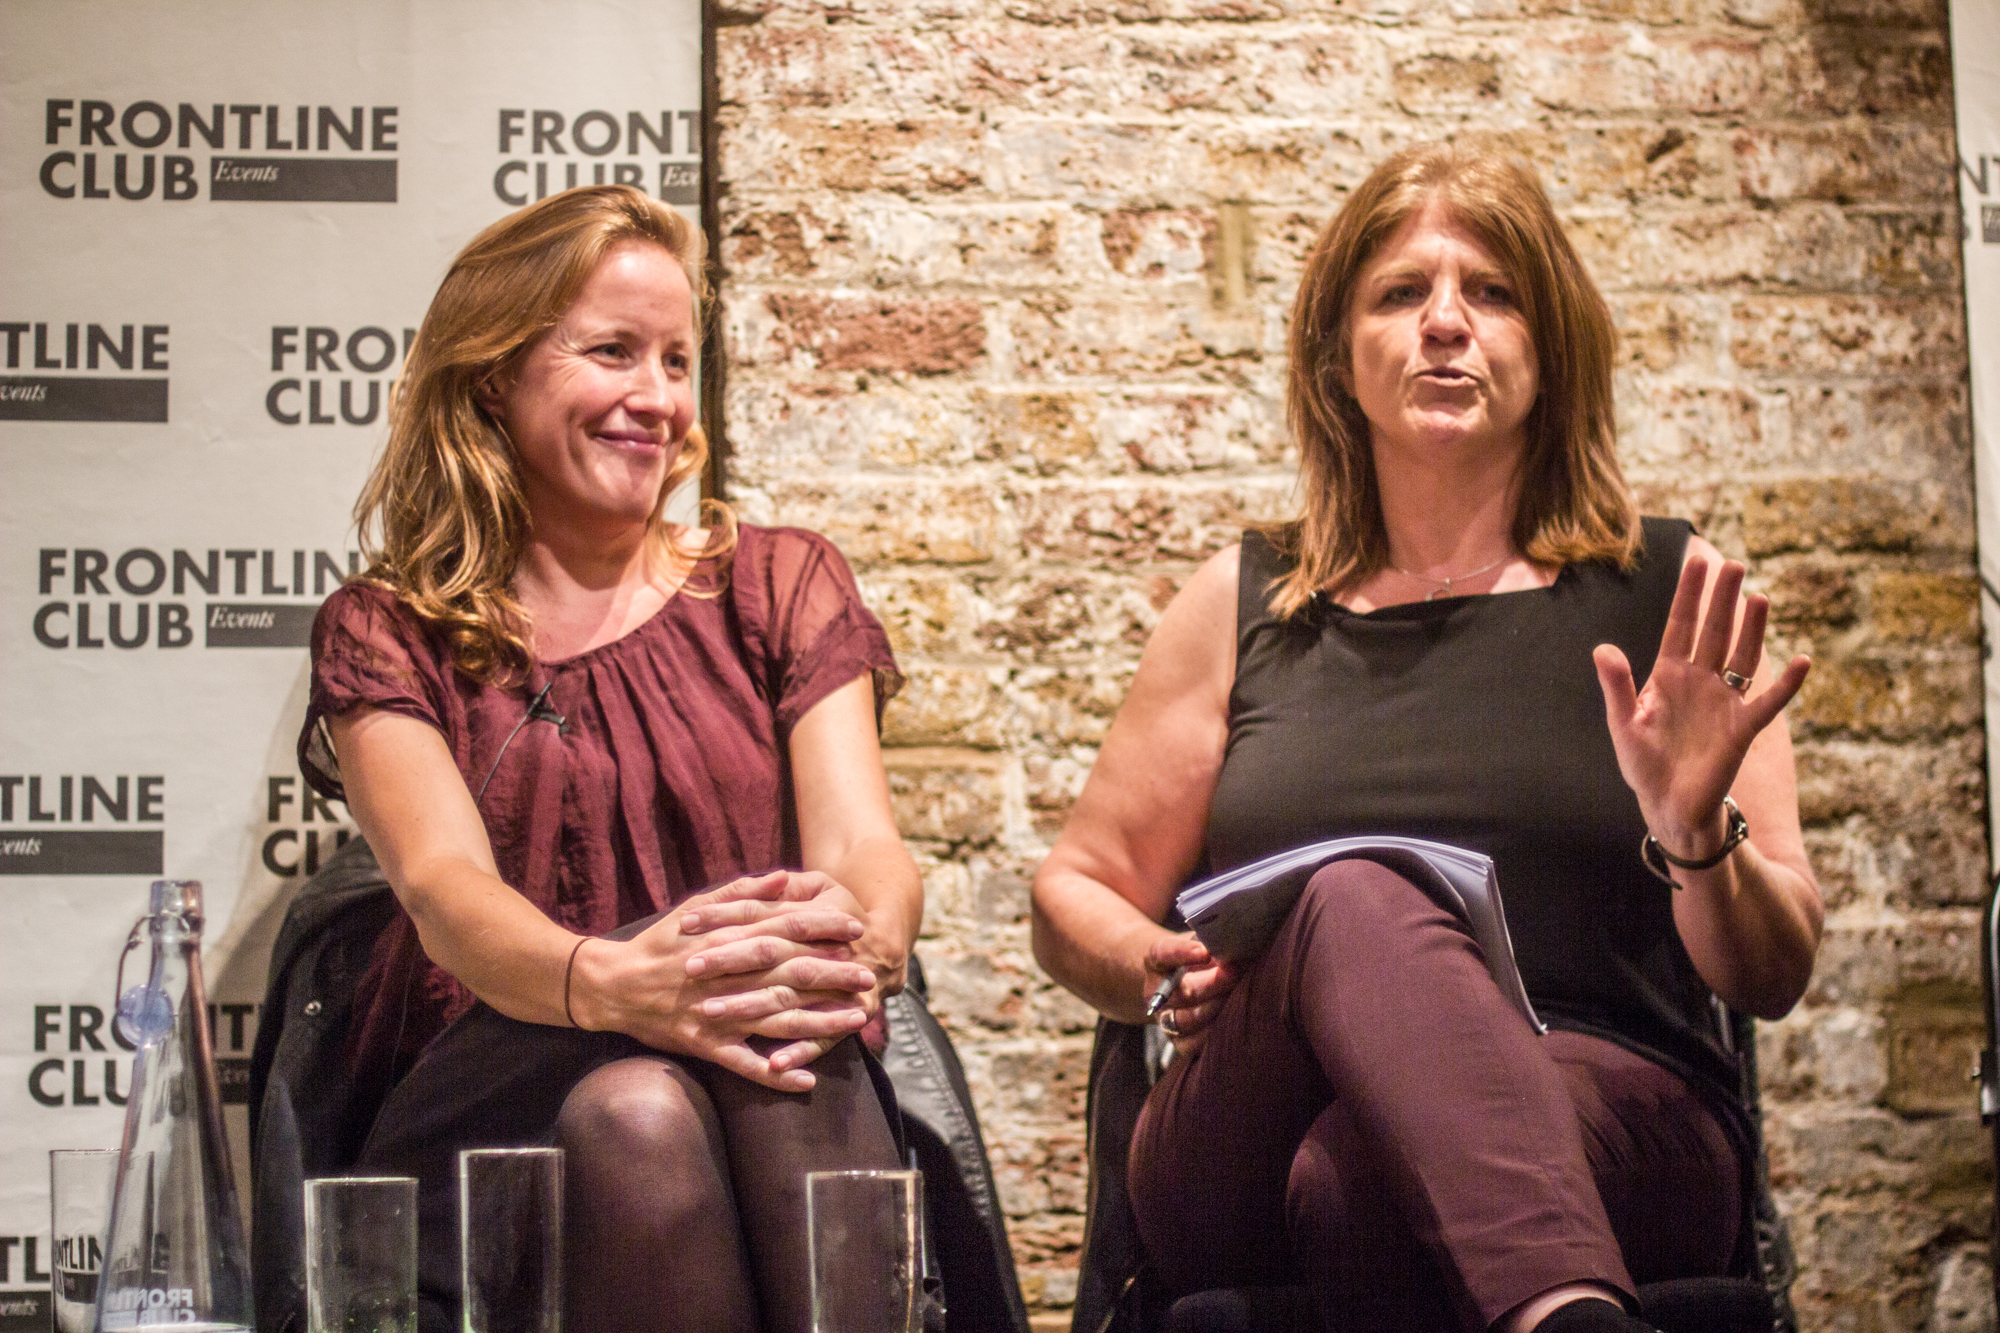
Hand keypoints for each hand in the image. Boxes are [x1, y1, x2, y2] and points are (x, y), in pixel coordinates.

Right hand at [580, 871, 875, 1092]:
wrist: (612, 985)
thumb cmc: (661, 943)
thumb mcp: (697, 908)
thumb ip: (742, 894)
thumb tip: (784, 877)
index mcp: (728, 939)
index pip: (787, 929)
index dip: (825, 928)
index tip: (857, 928)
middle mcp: (727, 975)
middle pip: (791, 973)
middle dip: (834, 975)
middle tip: (869, 976)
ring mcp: (717, 1013)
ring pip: (777, 1018)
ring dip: (820, 1021)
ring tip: (856, 1020)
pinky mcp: (705, 1045)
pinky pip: (745, 1063)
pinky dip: (775, 1073)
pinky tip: (807, 1080)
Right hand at [1143, 932, 1239, 1053]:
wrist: (1184, 983)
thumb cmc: (1200, 958)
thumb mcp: (1202, 943)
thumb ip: (1215, 943)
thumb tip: (1241, 946)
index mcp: (1156, 961)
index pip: (1163, 954)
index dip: (1182, 953)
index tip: (1206, 952)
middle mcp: (1156, 992)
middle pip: (1181, 993)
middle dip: (1213, 984)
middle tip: (1236, 971)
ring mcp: (1164, 1018)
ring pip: (1186, 1021)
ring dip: (1216, 1008)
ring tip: (1240, 996)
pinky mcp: (1177, 1041)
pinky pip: (1192, 1044)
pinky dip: (1213, 1033)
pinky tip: (1232, 1019)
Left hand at [1593, 555, 1809, 861]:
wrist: (1668, 805)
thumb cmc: (1644, 763)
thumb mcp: (1623, 723)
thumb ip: (1616, 686)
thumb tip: (1602, 648)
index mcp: (1668, 675)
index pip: (1680, 627)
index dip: (1689, 596)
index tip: (1697, 562)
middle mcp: (1700, 681)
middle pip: (1714, 632)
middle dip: (1722, 599)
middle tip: (1734, 564)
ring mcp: (1723, 702)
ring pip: (1741, 656)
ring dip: (1752, 629)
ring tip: (1758, 597)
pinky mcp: (1742, 728)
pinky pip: (1768, 702)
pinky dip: (1786, 684)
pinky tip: (1800, 661)